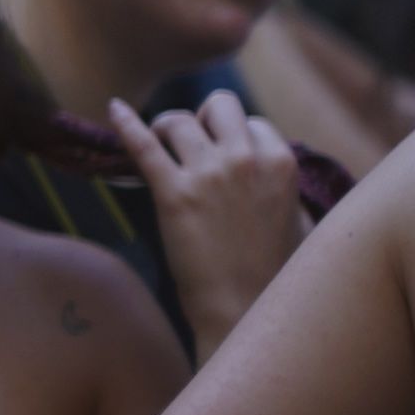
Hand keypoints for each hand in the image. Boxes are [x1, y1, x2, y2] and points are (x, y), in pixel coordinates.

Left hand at [108, 90, 309, 346]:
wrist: (244, 308)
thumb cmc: (275, 273)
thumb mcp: (300, 218)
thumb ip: (282, 185)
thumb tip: (270, 166)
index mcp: (281, 163)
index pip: (252, 123)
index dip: (234, 137)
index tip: (222, 156)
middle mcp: (246, 159)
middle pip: (218, 106)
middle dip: (203, 119)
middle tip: (190, 144)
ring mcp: (208, 174)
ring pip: (178, 121)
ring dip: (167, 129)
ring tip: (161, 148)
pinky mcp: (173, 194)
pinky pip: (143, 145)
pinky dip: (126, 124)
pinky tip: (114, 109)